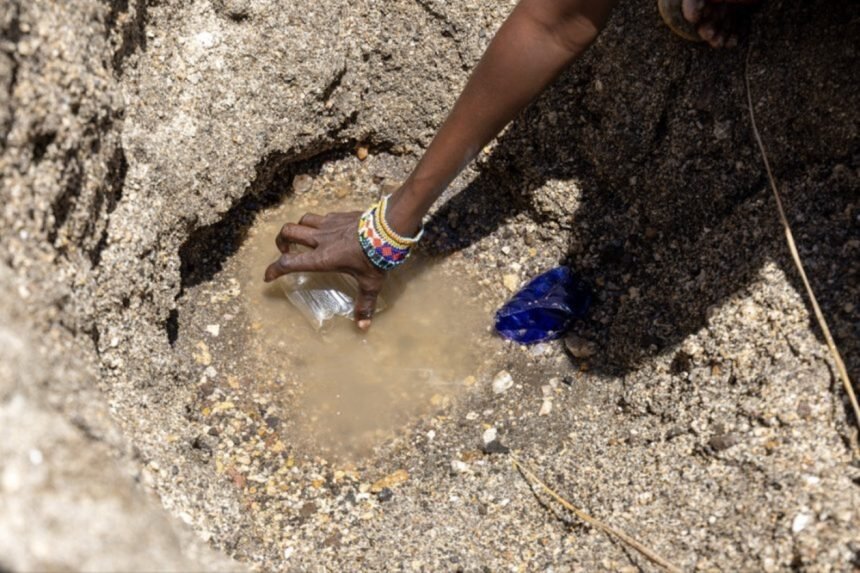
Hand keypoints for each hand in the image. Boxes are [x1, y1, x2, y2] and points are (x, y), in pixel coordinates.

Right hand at [263, 211, 385, 328]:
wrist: (389, 228)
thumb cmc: (376, 257)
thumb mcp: (370, 283)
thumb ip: (364, 303)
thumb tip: (363, 326)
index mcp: (322, 258)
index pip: (288, 263)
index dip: (273, 269)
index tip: (268, 276)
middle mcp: (320, 239)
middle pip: (288, 232)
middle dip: (281, 241)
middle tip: (285, 251)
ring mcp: (329, 224)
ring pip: (302, 220)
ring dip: (298, 228)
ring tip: (302, 238)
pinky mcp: (339, 215)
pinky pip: (321, 216)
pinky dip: (317, 223)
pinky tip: (327, 230)